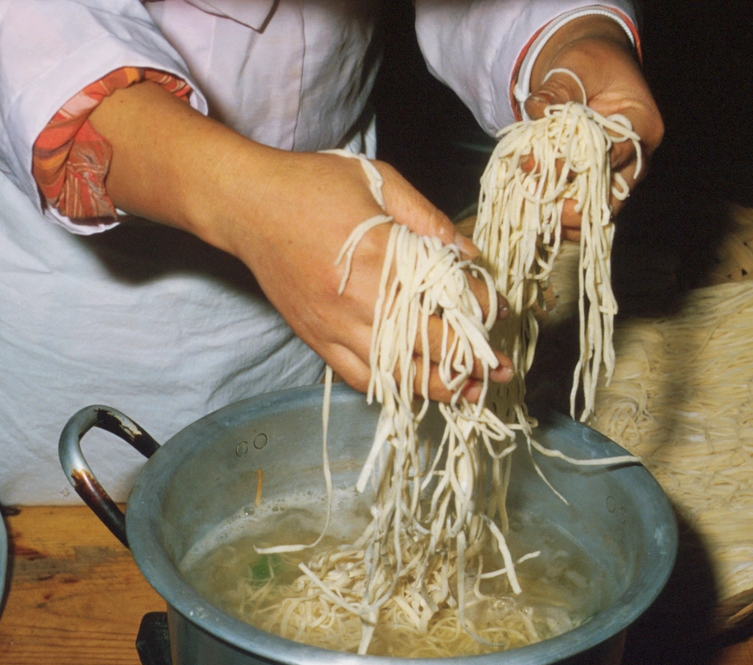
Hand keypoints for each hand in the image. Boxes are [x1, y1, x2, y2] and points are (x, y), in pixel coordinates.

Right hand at [234, 150, 513, 401]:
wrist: (246, 204)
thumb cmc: (312, 184)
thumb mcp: (379, 181)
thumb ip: (428, 219)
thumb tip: (470, 255)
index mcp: (380, 257)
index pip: (446, 298)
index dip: (481, 310)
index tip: (501, 311)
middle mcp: (358, 301)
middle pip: (427, 346)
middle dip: (474, 360)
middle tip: (506, 368)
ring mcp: (334, 326)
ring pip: (395, 375)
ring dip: (438, 389)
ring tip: (471, 394)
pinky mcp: (315, 339)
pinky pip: (359, 379)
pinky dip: (392, 391)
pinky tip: (417, 393)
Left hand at [522, 16, 663, 237]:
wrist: (590, 69)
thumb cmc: (590, 64)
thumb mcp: (576, 67)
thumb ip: (558, 90)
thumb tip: (535, 109)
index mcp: (642, 125)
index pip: (616, 152)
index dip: (583, 162)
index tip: (549, 167)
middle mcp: (637, 157)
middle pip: (615, 192)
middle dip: (581, 205)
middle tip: (548, 211)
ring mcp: (619, 174)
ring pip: (603, 210)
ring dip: (571, 219)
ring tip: (541, 220)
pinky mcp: (598, 184)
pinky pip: (587, 212)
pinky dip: (564, 219)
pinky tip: (541, 221)